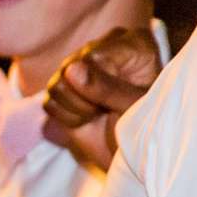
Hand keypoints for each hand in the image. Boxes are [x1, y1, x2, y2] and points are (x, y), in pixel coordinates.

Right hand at [41, 27, 162, 171]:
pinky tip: (88, 118)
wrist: (132, 152)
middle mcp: (104, 48)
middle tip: (112, 109)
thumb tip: (71, 70)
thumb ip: (108, 88)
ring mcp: (80, 67)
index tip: (122, 98)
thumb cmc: (147, 126)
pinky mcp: (62, 88)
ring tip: (101, 113)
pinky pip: (49, 102)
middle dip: (90, 98)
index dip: (102, 84)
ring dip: (79, 109)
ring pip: (58, 85)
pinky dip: (68, 118)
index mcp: (133, 44)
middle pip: (73, 68)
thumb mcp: (135, 106)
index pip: (95, 56)